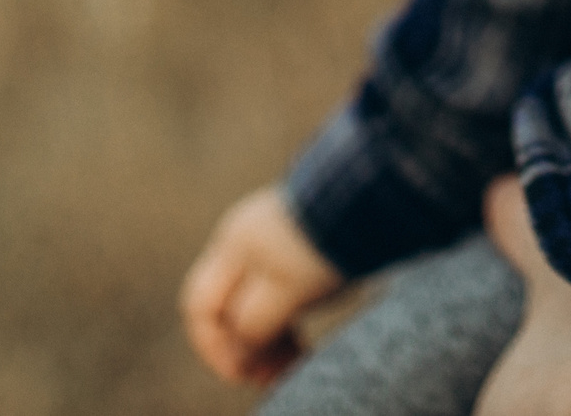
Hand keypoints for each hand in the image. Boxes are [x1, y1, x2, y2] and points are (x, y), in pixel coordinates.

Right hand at [179, 185, 345, 385]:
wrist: (369, 198)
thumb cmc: (324, 244)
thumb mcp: (285, 294)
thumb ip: (253, 327)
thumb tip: (239, 355)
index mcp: (232, 246)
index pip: (200, 306)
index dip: (214, 346)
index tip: (244, 372)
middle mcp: (245, 239)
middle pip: (228, 305)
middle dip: (246, 345)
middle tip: (276, 372)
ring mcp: (272, 237)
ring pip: (255, 300)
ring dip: (268, 335)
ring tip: (296, 357)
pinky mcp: (301, 242)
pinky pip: (279, 290)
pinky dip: (285, 317)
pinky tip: (303, 335)